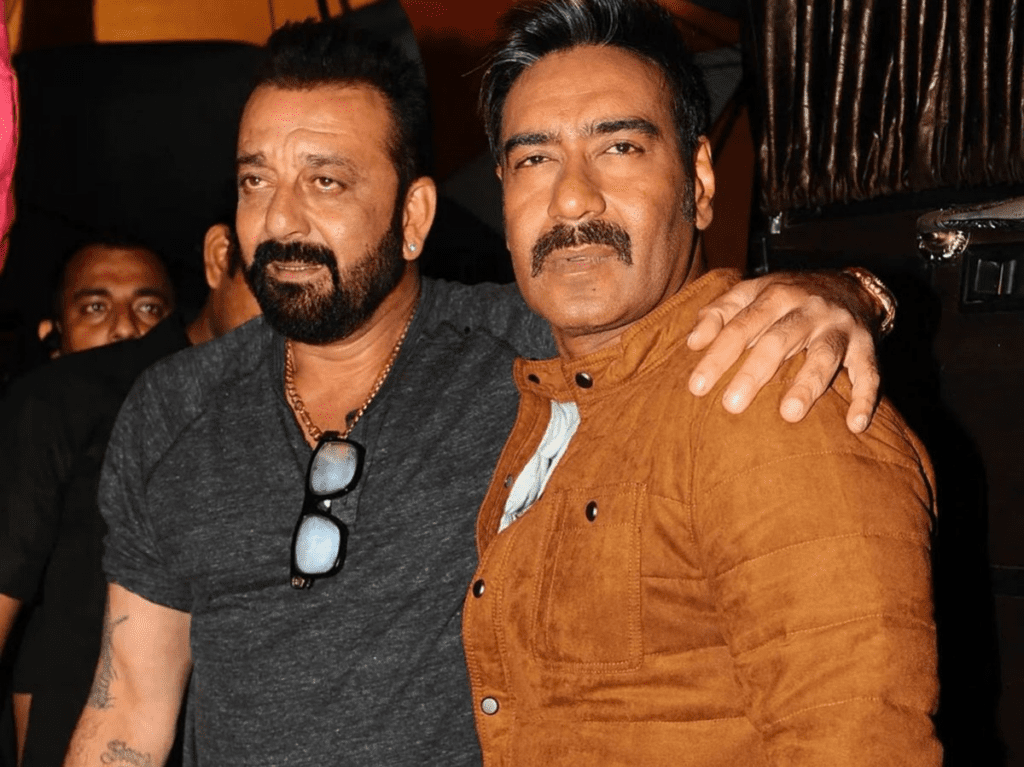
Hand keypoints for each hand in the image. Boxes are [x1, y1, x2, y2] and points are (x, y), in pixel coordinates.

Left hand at [687, 271, 881, 432]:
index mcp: (774, 295)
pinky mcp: (867, 345)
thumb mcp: (752, 293)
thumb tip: (692, 343)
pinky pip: (869, 372)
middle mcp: (808, 308)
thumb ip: (719, 313)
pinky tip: (855, 424)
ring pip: (824, 355)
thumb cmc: (787, 298)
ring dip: (808, 384)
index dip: (718, 356)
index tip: (696, 387)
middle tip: (731, 405)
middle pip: (778, 340)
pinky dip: (865, 398)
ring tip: (789, 414)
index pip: (740, 326)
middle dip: (754, 372)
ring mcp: (839, 326)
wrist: (850, 285)